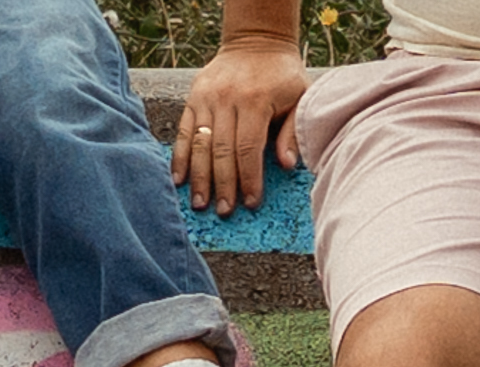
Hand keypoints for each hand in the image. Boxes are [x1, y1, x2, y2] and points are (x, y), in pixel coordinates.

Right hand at [176, 37, 305, 213]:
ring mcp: (207, 99)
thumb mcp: (300, 96)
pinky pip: (184, 132)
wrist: (257, 41)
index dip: (249, 178)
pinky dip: (180, 157)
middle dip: (223, 185)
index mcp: (256, 101)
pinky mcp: (193, 98)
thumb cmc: (283, 74)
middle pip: (222, 151)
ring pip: (200, 145)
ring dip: (199, 177)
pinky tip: (178, 180)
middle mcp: (227, 100)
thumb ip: (293, 131)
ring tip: (200, 204)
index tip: (250, 202)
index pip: (249, 149)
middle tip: (224, 212)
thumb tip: (287, 165)